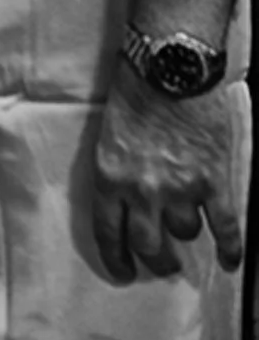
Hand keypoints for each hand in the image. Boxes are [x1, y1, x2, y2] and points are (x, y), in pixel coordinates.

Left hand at [91, 58, 242, 283]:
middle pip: (148, 244)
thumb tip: (126, 198)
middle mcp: (142, 190)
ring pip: (185, 232)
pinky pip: (224, 227)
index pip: (108, 233)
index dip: (117, 259)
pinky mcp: (213, 181)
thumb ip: (116, 170)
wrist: (170, 66)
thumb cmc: (136, 89)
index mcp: (110, 177)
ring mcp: (180, 188)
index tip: (123, 272)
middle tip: (162, 262)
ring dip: (187, 233)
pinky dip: (230, 246)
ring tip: (189, 230)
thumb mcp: (109, 134)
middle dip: (156, 259)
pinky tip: (230, 259)